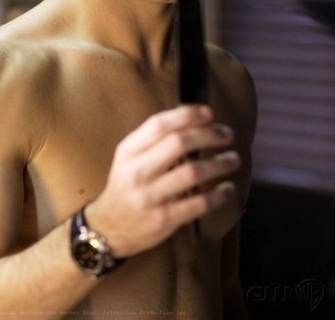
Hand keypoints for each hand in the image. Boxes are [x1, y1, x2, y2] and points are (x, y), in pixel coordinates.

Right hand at [86, 104, 240, 256]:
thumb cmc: (126, 185)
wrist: (108, 228)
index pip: (159, 124)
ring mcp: (150, 196)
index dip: (188, 115)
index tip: (209, 113)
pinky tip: (228, 188)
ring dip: (219, 164)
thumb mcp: (129, 157)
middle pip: (179, 143)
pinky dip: (218, 195)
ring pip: (192, 173)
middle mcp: (138, 171)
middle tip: (227, 135)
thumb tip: (191, 116)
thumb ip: (154, 139)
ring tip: (233, 160)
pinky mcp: (164, 219)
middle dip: (209, 135)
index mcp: (129, 151)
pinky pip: (198, 204)